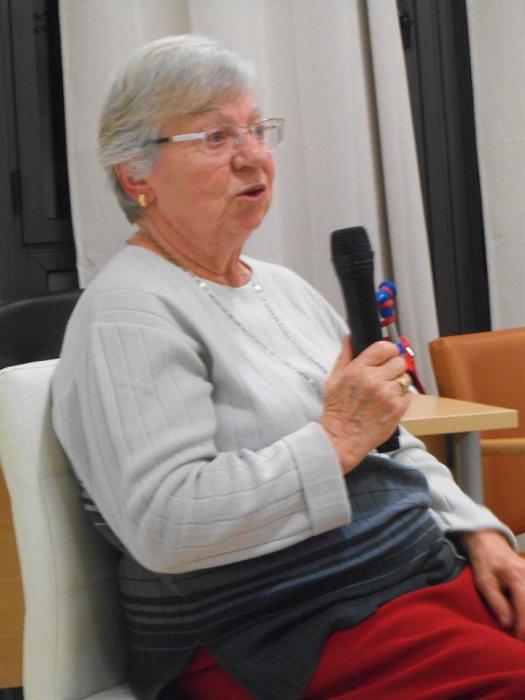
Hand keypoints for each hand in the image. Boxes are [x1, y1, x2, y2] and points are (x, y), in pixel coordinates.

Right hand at [320, 336, 409, 473]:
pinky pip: (408, 396)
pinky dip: (400, 400)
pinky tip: (387, 405)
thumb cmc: (337, 410)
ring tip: (385, 394)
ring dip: (398, 384)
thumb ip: (344, 356)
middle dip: (394, 368)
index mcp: (358, 369)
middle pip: (399, 361)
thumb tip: (349, 337)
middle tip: (386, 377)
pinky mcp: (397, 409)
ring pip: (405, 379)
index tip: (387, 356)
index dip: (388, 351)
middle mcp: (374, 380)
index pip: (384, 348)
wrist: (343, 438)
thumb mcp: (334, 379)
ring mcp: (387, 394)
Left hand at [462, 530, 524, 638]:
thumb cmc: (485, 563)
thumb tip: (507, 626)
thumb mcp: (484, 583)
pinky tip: (522, 620)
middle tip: (521, 642)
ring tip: (522, 635)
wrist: (490, 543)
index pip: (524, 610)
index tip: (517, 642)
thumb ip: (496, 603)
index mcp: (516, 577)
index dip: (522, 629)